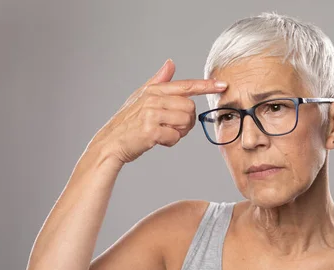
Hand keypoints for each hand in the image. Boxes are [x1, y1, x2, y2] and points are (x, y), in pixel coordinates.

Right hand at [87, 59, 226, 163]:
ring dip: (180, 132)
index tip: (223, 85)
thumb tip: (170, 62)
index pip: (186, 85)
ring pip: (185, 122)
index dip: (206, 85)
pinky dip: (170, 142)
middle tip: (172, 127)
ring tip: (164, 133)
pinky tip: (158, 140)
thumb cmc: (128, 122)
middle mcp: (153, 98)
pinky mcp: (151, 130)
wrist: (110, 143)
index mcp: (153, 89)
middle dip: (187, 121)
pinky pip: (175, 136)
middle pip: (189, 108)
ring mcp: (151, 114)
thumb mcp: (141, 97)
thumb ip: (159, 80)